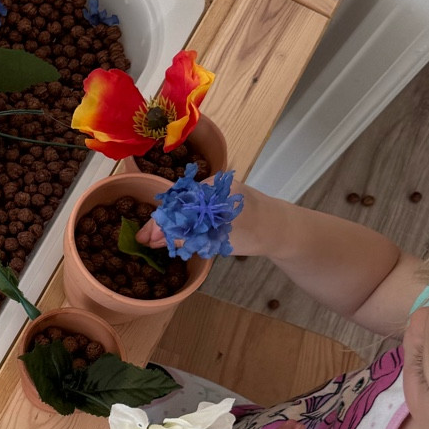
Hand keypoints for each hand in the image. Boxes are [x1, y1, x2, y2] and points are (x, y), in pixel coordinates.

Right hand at [137, 176, 277, 257]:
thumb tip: (155, 239)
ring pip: (186, 210)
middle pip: (178, 205)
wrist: (284, 231)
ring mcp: (215, 195)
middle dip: (162, 224)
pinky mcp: (220, 205)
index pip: (176, 203)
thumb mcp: (218, 237)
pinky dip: (185, 225)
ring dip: (172, 226)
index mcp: (212, 188)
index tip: (144, 238)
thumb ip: (187, 236)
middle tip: (145, 241)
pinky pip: (196, 212)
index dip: (159, 222)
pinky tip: (176, 235)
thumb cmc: (255, 231)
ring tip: (156, 241)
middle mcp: (211, 187)